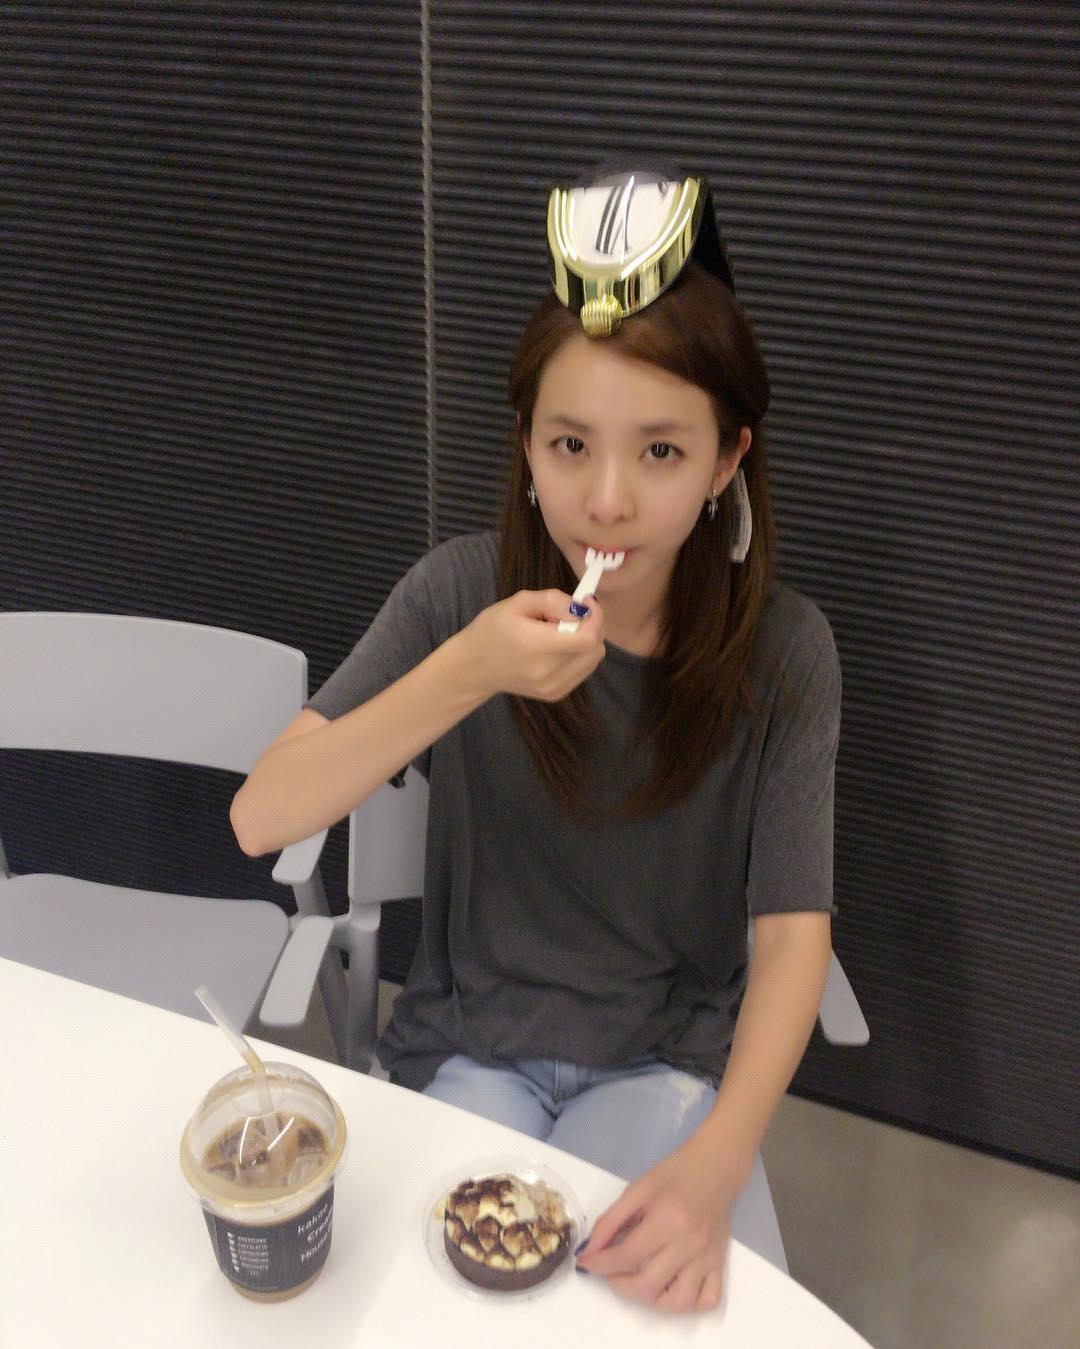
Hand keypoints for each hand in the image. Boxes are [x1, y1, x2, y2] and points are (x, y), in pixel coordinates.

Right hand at [459, 589, 605, 701]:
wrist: (475, 667)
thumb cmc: (492, 629)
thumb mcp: (517, 602)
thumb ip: (553, 600)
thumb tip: (582, 608)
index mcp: (534, 645)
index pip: (586, 638)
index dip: (595, 617)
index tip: (585, 602)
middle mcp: (546, 671)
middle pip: (595, 649)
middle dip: (591, 626)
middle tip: (569, 615)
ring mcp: (552, 687)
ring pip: (593, 659)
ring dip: (586, 641)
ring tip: (559, 633)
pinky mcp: (555, 694)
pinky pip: (584, 670)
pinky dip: (579, 655)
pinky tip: (558, 648)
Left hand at [575, 1133, 741, 1314]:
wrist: (715, 1168)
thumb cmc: (674, 1174)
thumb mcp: (636, 1189)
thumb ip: (610, 1221)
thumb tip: (589, 1251)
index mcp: (667, 1220)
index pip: (627, 1256)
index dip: (600, 1264)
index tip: (586, 1263)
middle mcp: (689, 1244)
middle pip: (648, 1286)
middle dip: (619, 1285)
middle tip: (612, 1270)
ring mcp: (707, 1259)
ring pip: (678, 1304)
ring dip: (652, 1300)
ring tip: (641, 1280)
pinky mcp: (720, 1266)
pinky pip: (708, 1301)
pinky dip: (689, 1304)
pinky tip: (672, 1286)